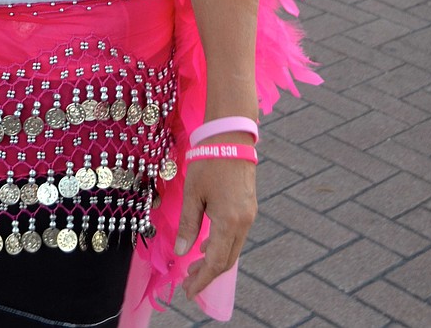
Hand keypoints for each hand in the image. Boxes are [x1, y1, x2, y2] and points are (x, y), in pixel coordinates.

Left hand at [175, 156, 256, 299]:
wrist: (232, 137)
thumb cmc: (208, 162)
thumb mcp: (193, 194)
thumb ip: (188, 224)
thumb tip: (181, 251)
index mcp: (229, 222)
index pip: (216, 263)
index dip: (202, 280)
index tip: (189, 292)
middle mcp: (243, 223)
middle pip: (227, 260)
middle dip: (208, 274)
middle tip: (188, 283)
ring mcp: (249, 216)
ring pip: (233, 248)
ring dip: (215, 260)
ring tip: (194, 266)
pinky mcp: (248, 207)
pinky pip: (236, 236)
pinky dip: (222, 245)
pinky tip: (207, 244)